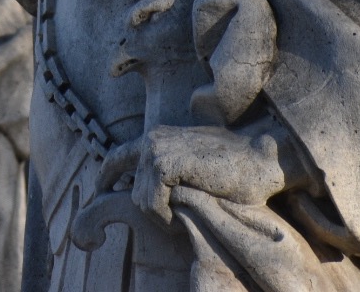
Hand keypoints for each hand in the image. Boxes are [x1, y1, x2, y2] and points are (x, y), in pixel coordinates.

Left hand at [96, 124, 291, 223]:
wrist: (258, 160)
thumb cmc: (233, 168)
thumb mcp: (193, 165)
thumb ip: (169, 171)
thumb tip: (143, 190)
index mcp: (157, 137)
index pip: (119, 156)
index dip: (106, 175)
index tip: (102, 189)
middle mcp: (152, 139)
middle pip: (133, 190)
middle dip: (152, 212)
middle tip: (176, 222)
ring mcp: (157, 150)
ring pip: (142, 200)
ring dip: (162, 218)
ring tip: (185, 218)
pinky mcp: (165, 164)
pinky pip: (152, 202)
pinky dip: (166, 217)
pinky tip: (183, 219)